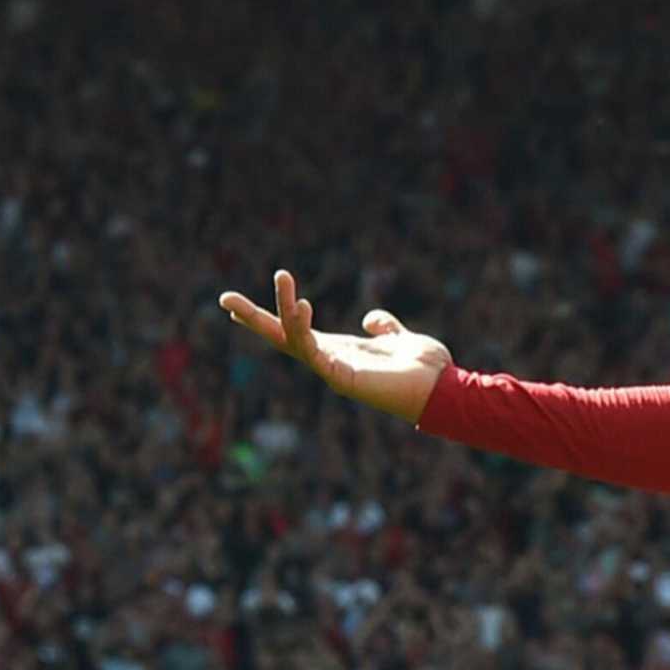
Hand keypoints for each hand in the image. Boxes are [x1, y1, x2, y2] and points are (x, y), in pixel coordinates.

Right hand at [219, 269, 450, 424]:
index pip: (293, 333)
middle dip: (252, 319)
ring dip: (284, 309)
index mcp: (338, 351)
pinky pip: (314, 353)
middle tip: (224, 297)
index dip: (269, 316)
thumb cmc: (426, 370)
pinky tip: (302, 306)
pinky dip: (303, 331)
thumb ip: (385, 328)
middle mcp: (330, 361)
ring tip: (284, 277)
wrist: (445, 391)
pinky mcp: (343, 379)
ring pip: (294, 339)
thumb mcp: (401, 339)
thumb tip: (371, 320)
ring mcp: (334, 371)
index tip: (234, 305)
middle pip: (280, 337)